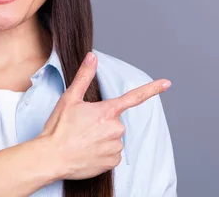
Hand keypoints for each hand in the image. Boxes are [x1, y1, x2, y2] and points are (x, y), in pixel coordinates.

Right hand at [39, 52, 170, 179]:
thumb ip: (84, 76)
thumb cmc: (59, 129)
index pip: (134, 97)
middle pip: (115, 122)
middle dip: (102, 123)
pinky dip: (102, 153)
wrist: (52, 158)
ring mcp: (115, 146)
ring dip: (102, 139)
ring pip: (114, 138)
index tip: (167, 83)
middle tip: (83, 128)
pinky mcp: (112, 162)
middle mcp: (115, 128)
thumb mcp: (70, 99)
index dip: (152, 89)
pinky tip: (88, 152)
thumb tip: (92, 56)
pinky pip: (112, 154)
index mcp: (107, 111)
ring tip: (83, 141)